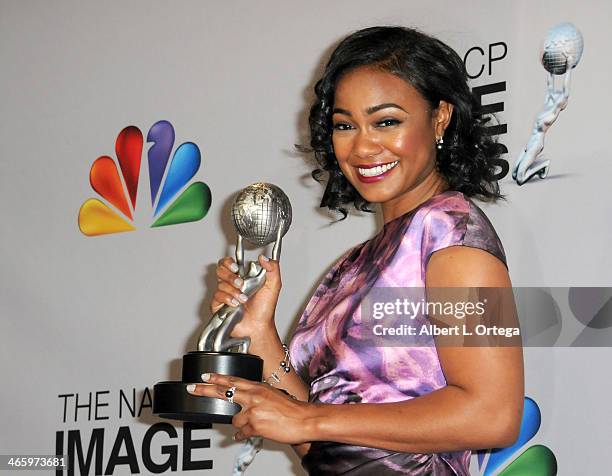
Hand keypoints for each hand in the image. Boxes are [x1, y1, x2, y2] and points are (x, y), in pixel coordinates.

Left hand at [186, 373, 313, 444]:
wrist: (304, 419)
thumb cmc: (292, 408)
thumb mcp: (273, 394)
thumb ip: (258, 395)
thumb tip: (246, 401)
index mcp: (258, 387)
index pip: (233, 379)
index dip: (217, 377)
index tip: (205, 375)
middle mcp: (253, 396)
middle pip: (223, 391)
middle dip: (205, 390)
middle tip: (192, 388)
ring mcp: (253, 411)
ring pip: (234, 418)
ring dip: (240, 422)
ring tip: (253, 423)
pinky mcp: (255, 425)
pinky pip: (241, 432)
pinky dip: (243, 434)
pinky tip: (246, 434)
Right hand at [211, 255, 281, 338]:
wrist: (259, 326)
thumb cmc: (265, 309)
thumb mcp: (274, 286)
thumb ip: (272, 268)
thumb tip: (264, 258)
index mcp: (243, 276)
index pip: (229, 263)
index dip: (229, 263)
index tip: (236, 267)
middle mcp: (232, 284)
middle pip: (220, 270)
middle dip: (230, 276)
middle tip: (241, 284)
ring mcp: (225, 294)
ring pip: (220, 284)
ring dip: (233, 291)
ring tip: (243, 299)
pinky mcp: (219, 305)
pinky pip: (217, 296)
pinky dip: (227, 299)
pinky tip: (235, 304)